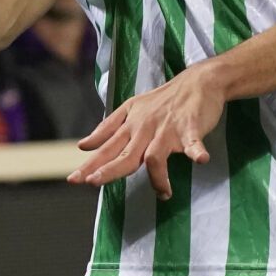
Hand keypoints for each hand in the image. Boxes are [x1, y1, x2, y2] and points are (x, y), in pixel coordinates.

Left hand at [70, 66, 222, 199]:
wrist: (197, 81)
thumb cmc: (164, 100)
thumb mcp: (131, 110)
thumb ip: (107, 129)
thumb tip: (83, 146)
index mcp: (131, 125)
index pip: (107, 148)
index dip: (91, 164)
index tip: (75, 180)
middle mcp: (145, 128)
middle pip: (124, 154)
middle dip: (108, 170)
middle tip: (93, 183)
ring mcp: (167, 128)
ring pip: (154, 155)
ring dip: (158, 178)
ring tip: (164, 194)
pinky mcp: (190, 126)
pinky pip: (192, 141)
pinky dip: (196, 150)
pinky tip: (201, 159)